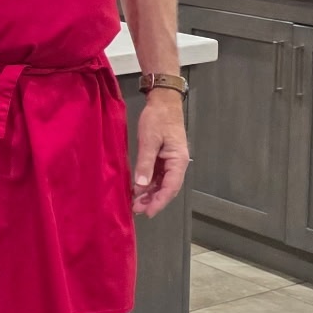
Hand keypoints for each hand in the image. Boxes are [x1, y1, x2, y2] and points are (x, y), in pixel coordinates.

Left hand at [132, 90, 188, 217]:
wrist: (163, 101)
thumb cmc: (158, 118)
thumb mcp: (149, 140)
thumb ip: (145, 163)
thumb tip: (140, 186)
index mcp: (178, 160)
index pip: (171, 187)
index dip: (159, 201)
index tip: (148, 212)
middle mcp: (176, 164)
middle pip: (166, 188)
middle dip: (152, 201)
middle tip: (136, 210)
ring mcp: (170, 161)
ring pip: (161, 184)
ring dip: (149, 194)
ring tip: (135, 204)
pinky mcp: (162, 158)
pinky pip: (156, 176)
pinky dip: (148, 184)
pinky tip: (137, 190)